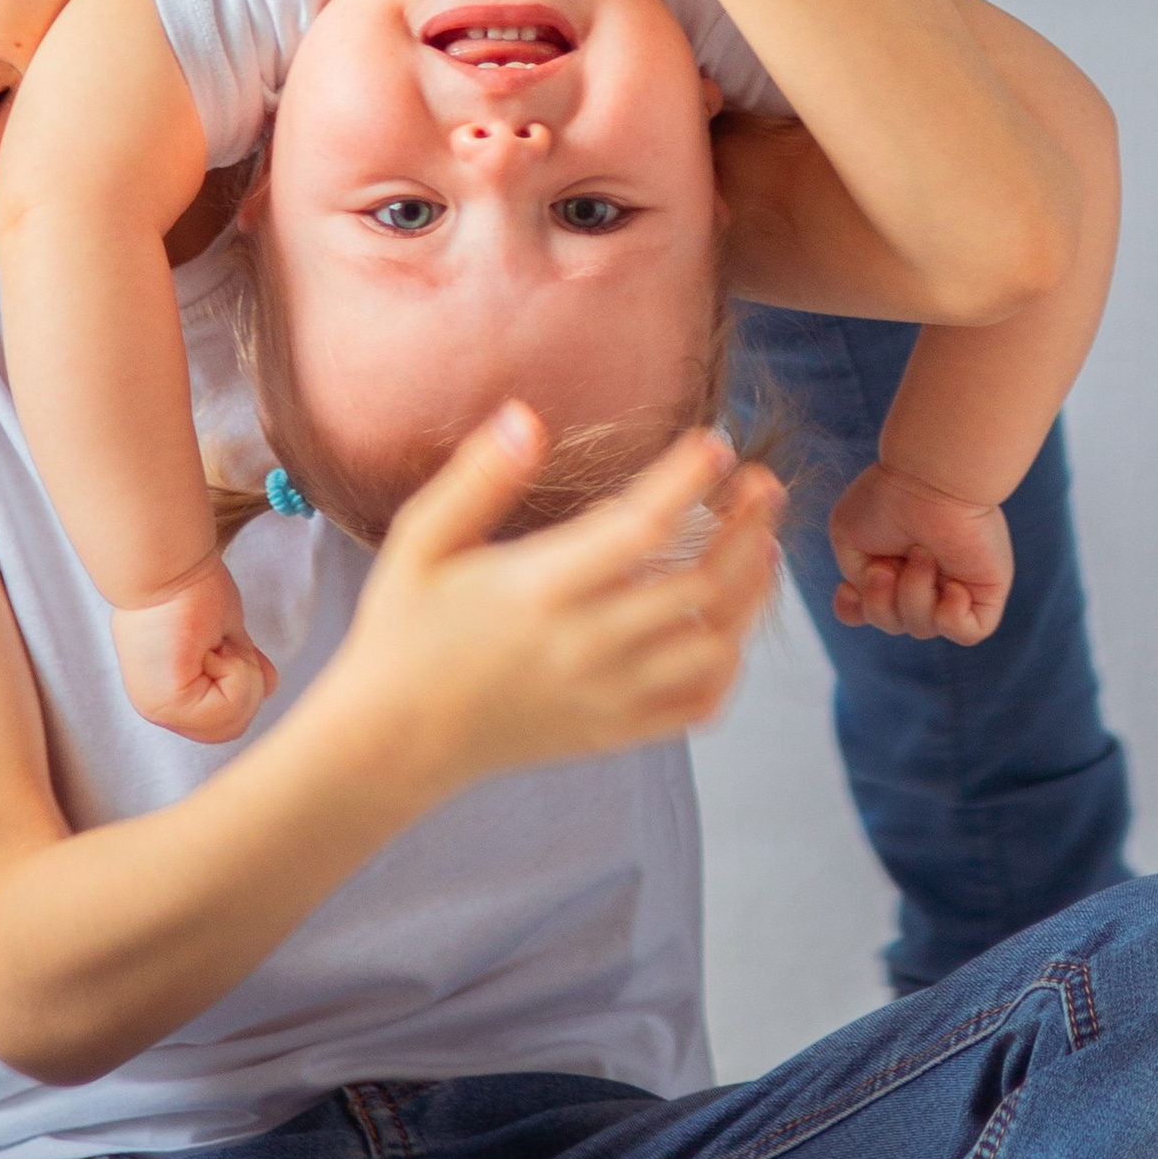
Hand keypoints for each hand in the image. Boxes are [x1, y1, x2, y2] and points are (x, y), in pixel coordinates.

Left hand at [112, 560, 279, 744]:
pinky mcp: (170, 703)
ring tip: (213, 643)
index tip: (222, 643)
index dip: (242, 683)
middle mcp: (157, 710)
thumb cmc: (187, 587)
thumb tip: (268, 688)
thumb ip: (240, 667)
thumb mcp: (224, 638)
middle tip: (220, 644)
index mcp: (165, 696)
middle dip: (245, 682)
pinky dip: (236, 669)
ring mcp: (160, 711)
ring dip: (240, 674)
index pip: (225, 719)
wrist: (164, 566)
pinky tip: (209, 645)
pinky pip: (231, 706)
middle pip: (233, 728)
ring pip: (235, 721)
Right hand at [328, 405, 783, 789]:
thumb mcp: (420, 542)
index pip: (639, 529)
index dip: (687, 481)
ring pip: (715, 646)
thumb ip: (476, 479)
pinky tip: (729, 623)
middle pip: (700, 586)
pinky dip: (730, 663)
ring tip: (761, 545)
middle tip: (765, 485)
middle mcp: (583, 647)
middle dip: (746, 528)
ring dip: (751, 593)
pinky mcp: (613, 732)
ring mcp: (605, 696)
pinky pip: (699, 704)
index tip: (718, 443)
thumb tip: (525, 417)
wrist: (393, 741)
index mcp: (537, 591)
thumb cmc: (403, 630)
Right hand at [828, 462, 1011, 644]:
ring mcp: (954, 586)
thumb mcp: (850, 539)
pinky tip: (952, 586)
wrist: (930, 479)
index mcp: (893, 564)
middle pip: (891, 623)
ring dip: (913, 596)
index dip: (856, 610)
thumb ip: (858, 578)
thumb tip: (883, 598)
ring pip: (923, 628)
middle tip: (888, 565)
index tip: (848, 589)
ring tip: (923, 555)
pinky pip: (967, 632)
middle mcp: (924, 577)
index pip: (870, 609)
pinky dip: (951, 617)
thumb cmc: (887, 498)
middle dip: (880, 602)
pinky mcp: (985, 592)